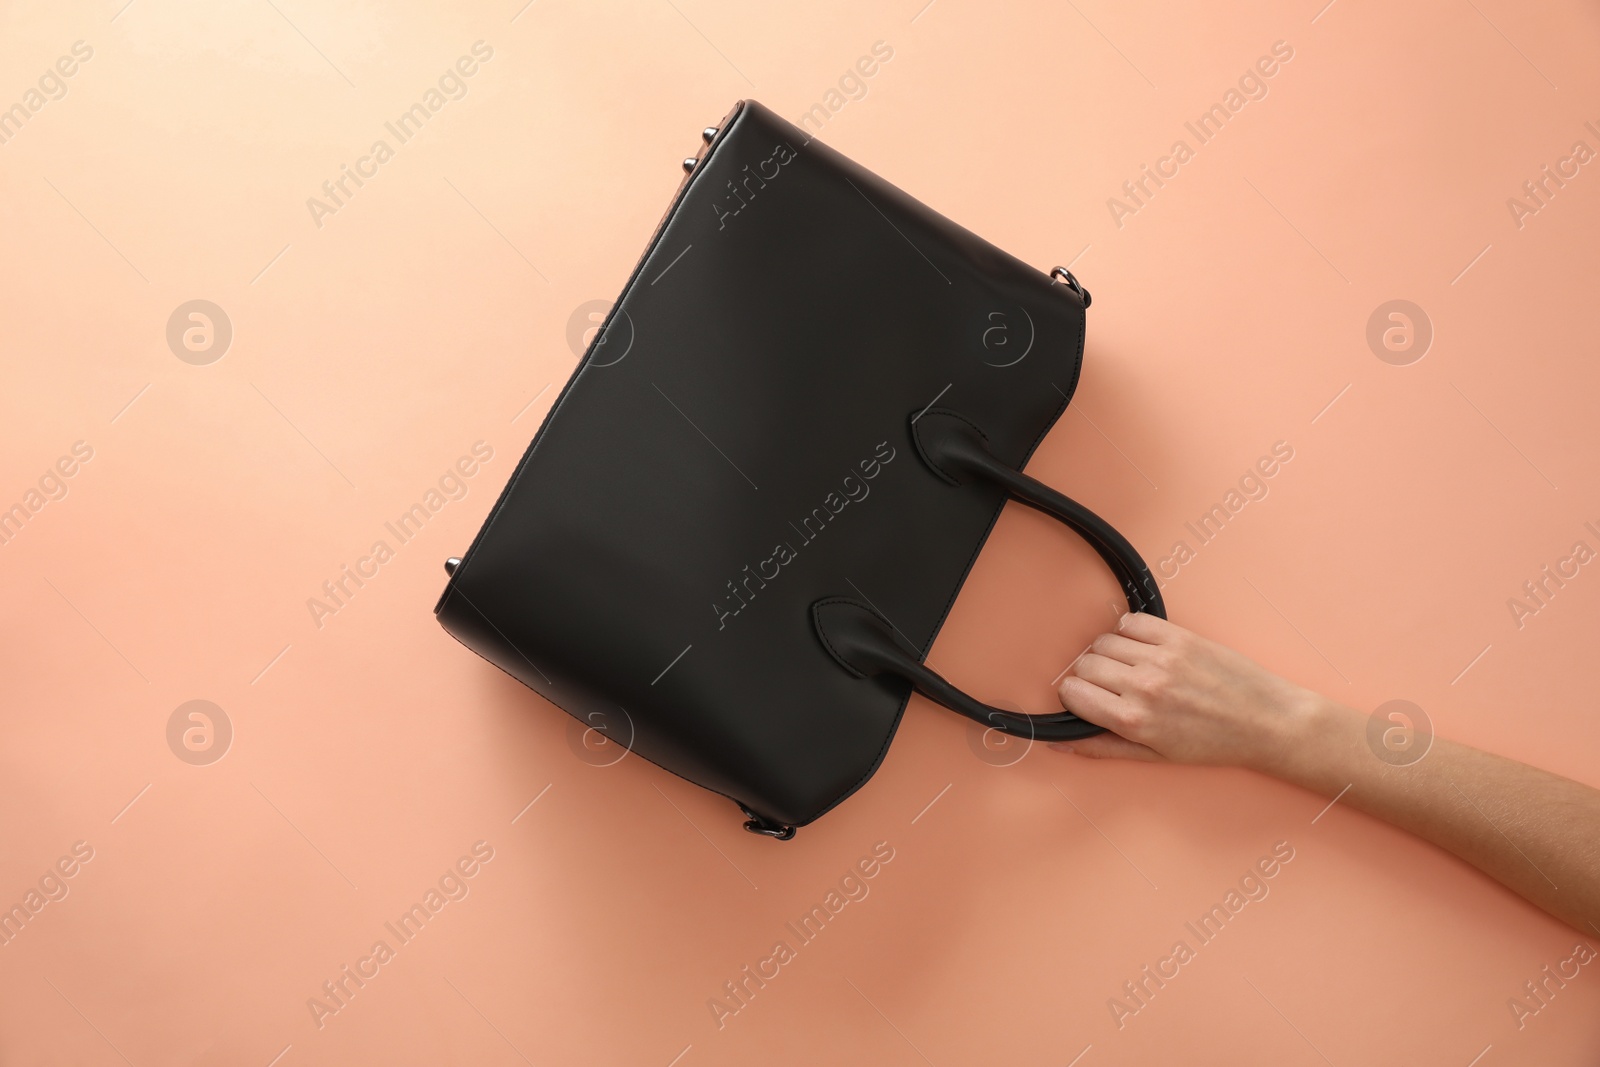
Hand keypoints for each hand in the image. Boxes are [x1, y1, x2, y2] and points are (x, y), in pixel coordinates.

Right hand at [1053, 612, 1335, 772]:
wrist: (1266, 722)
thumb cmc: (1214, 744)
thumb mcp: (1155, 756)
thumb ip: (1102, 747)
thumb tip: (1058, 744)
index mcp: (1134, 720)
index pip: (1072, 692)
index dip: (1074, 695)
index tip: (1085, 698)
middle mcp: (1143, 686)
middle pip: (1084, 664)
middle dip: (1087, 674)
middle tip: (1108, 685)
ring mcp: (1162, 658)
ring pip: (1103, 641)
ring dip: (1106, 652)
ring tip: (1128, 666)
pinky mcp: (1179, 637)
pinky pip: (1132, 621)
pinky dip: (1128, 631)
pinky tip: (1142, 647)